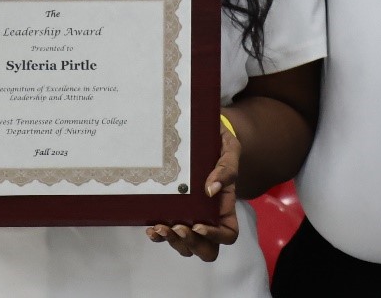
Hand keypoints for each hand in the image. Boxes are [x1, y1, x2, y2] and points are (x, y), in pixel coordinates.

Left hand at [146, 117, 240, 260]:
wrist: (202, 133)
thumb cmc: (220, 144)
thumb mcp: (229, 150)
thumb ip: (226, 169)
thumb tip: (210, 189)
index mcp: (225, 206)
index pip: (228, 233)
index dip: (215, 237)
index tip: (198, 226)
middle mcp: (209, 216)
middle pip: (206, 248)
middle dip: (191, 244)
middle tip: (178, 228)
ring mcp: (190, 216)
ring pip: (185, 245)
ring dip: (173, 241)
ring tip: (160, 227)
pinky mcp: (173, 211)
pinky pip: (168, 233)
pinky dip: (159, 236)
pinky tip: (151, 229)